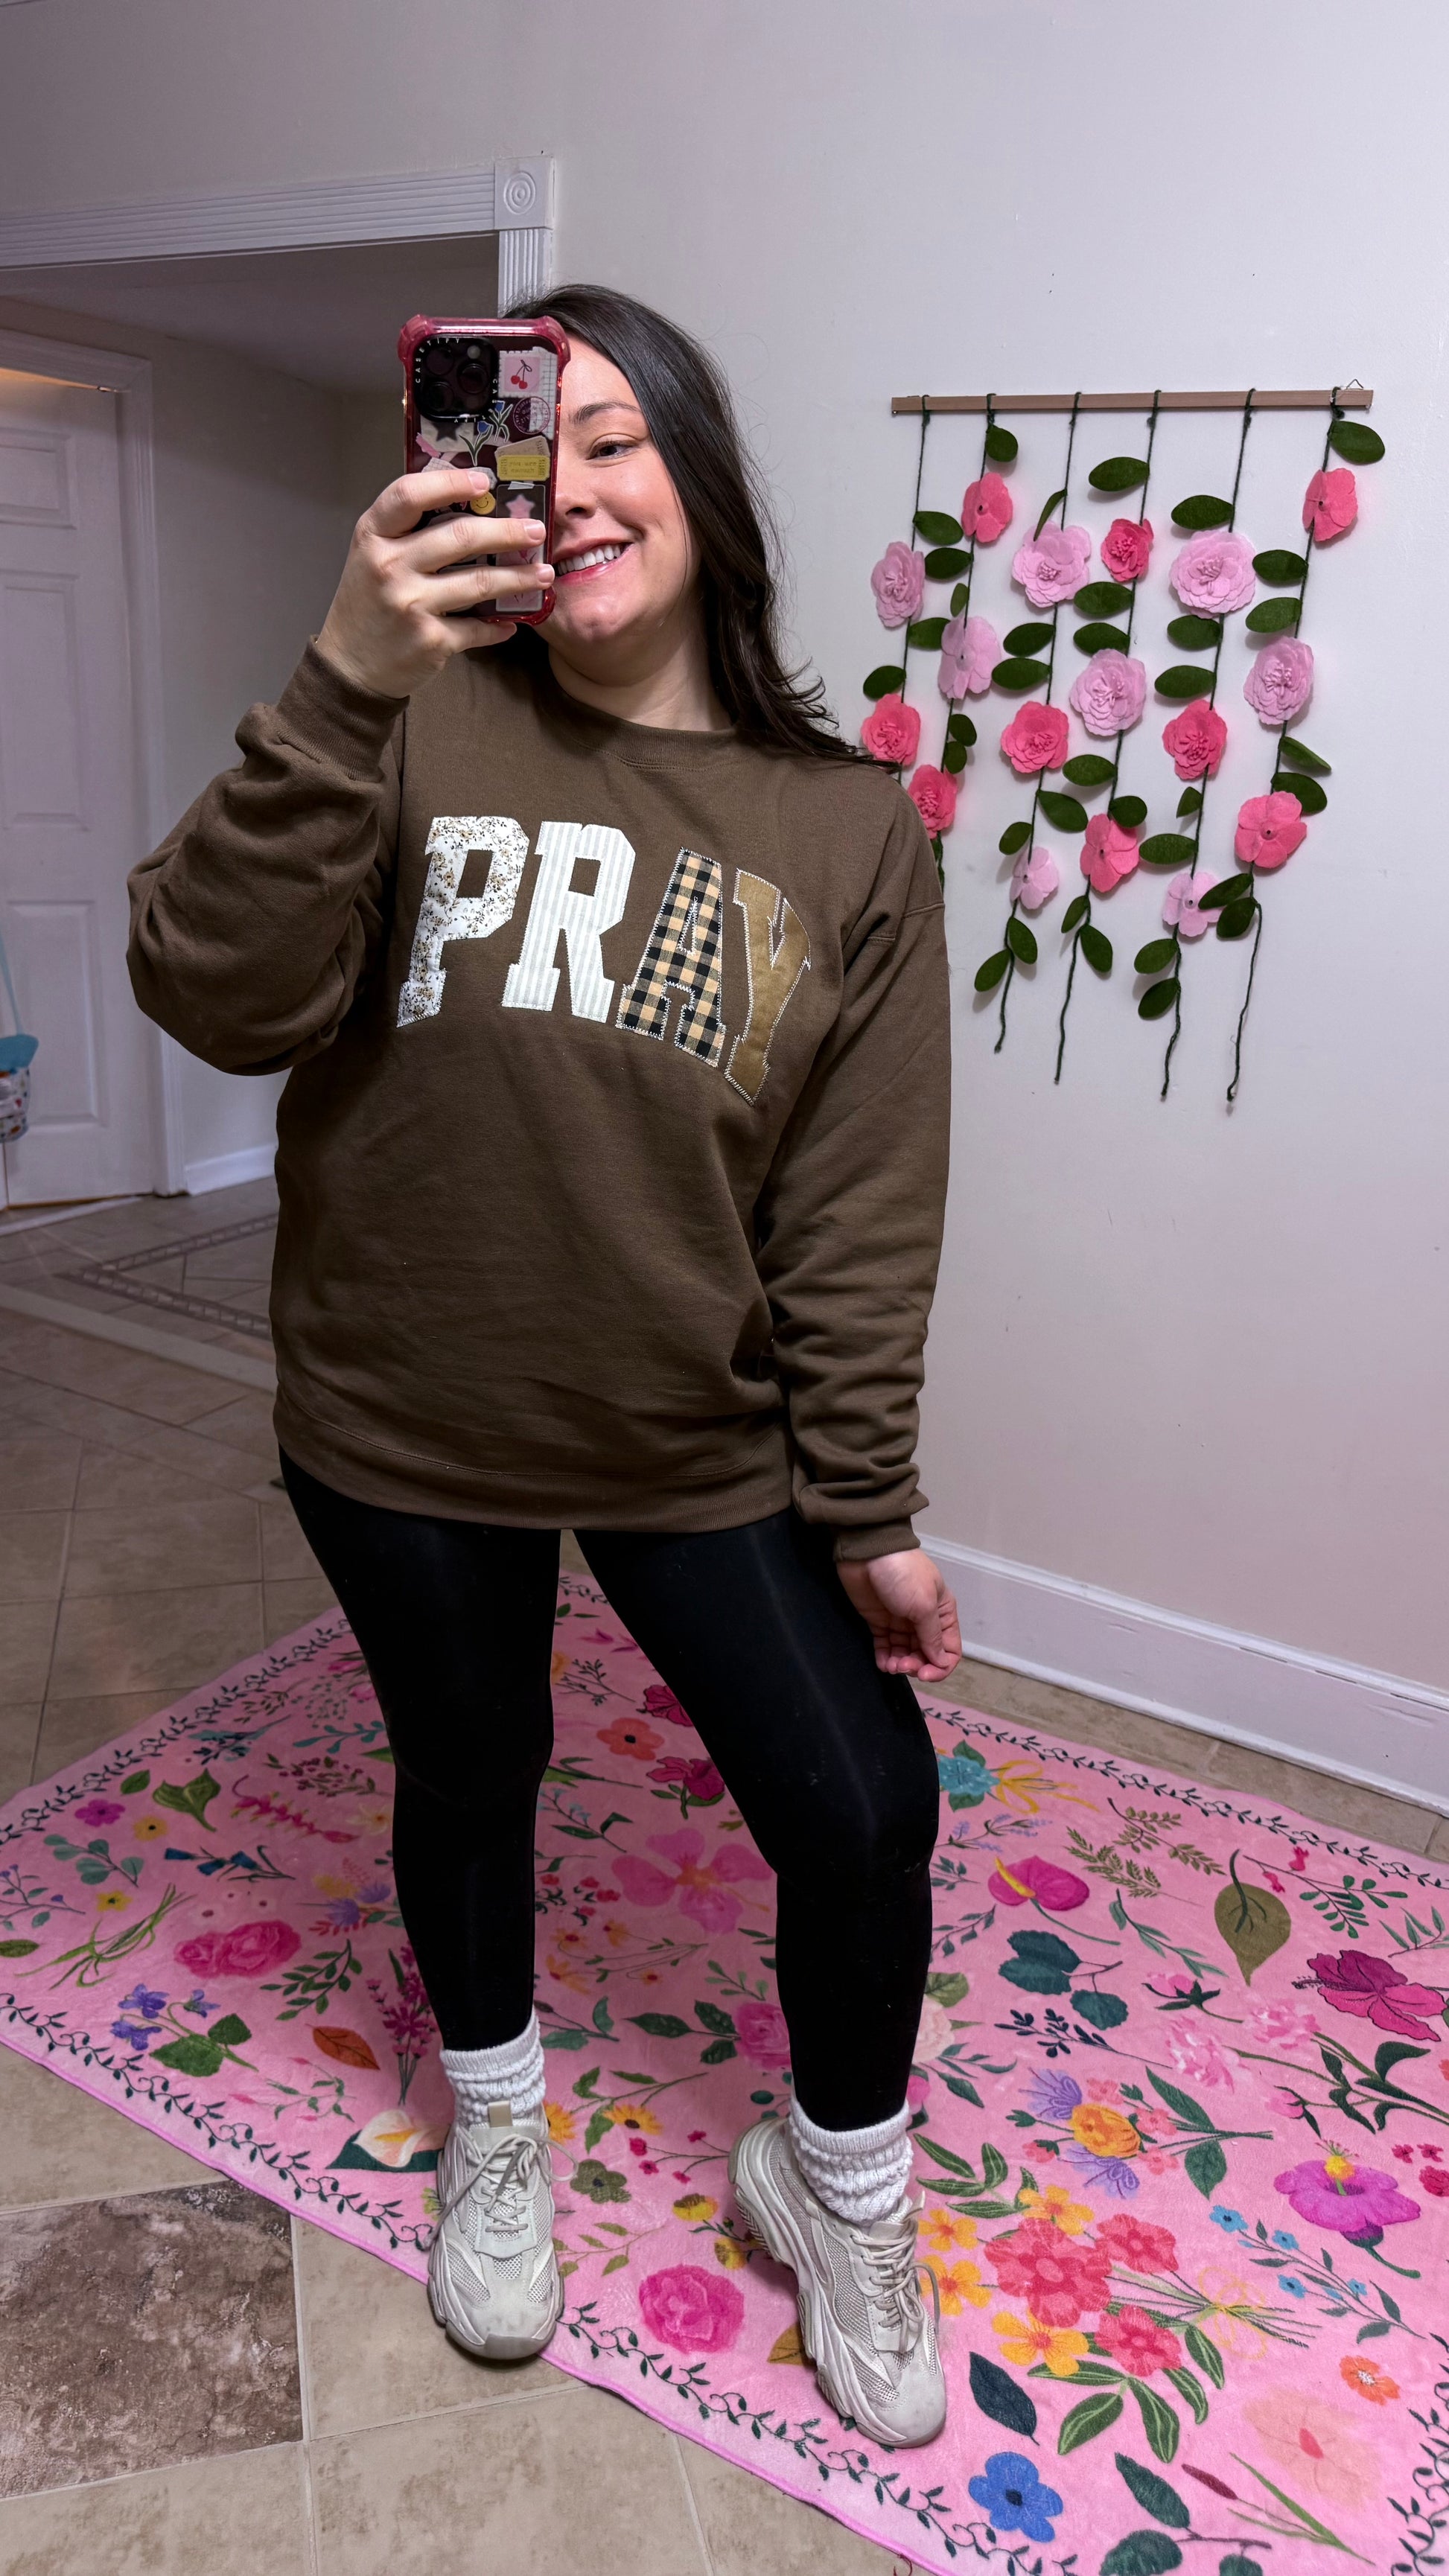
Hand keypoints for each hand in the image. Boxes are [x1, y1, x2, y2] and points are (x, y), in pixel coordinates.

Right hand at [314, 469, 553, 698]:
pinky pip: (478, 627)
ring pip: (480, 582)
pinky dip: (499, 625)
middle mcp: (389, 566)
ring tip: (544, 574)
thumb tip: (471, 506)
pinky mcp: (430, 640)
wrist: (350, 665)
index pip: (409, 494)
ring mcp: (411, 605)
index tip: (484, 481)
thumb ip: (407, 532)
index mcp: (373, 536)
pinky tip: (513, 622)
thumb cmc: (368, 602)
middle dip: (506, 532)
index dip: (450, 482)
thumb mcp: (372, 556)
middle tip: (537, 531)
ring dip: (519, 578)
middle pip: (459, 536)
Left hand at [837, 1549, 961, 1682]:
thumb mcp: (924, 1605)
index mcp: (942, 1613)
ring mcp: (901, 1621)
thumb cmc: (903, 1575)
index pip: (949, 1649)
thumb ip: (932, 1636)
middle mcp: (924, 1620)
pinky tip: (883, 1663)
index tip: (924, 1674)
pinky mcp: (880, 1622)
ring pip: (906, 1653)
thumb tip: (941, 1661)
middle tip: (903, 1667)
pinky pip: (886, 1647)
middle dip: (917, 1666)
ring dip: (900, 1665)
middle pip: (926, 1654)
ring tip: (891, 1665)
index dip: (940, 1666)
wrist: (867, 1553)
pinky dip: (885, 1658)